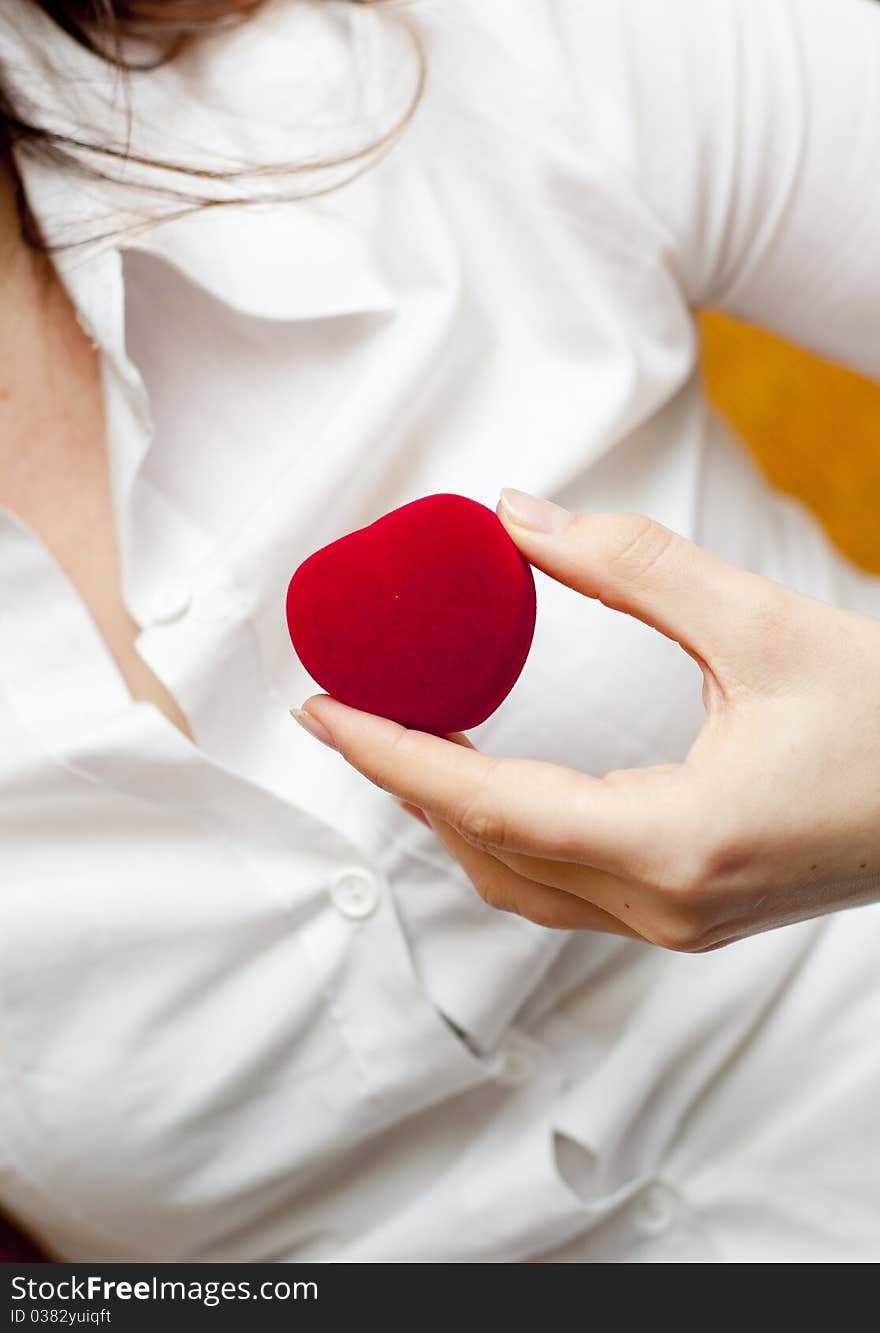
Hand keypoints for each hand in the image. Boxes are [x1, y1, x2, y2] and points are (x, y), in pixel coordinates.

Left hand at [293, 488, 879, 951]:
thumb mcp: (767, 626)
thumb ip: (632, 569)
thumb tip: (519, 516)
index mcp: (677, 845)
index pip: (486, 807)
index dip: (391, 754)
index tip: (320, 707)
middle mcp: (664, 907)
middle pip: (485, 852)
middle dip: (404, 781)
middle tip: (346, 707)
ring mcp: (677, 924)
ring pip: (518, 884)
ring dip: (450, 814)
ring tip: (404, 736)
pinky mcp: (690, 912)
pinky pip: (561, 887)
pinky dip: (504, 831)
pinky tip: (489, 779)